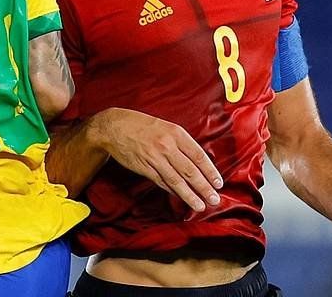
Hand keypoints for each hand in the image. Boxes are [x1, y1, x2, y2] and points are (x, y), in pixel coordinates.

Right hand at [89, 107, 223, 211]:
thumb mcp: (165, 126)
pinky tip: (181, 197)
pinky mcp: (144, 168)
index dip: (210, 172)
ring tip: (201, 206)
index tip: (219, 183)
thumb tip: (197, 162)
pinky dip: (172, 191)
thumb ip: (180, 142)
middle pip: (190, 171)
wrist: (112, 126)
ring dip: (190, 195)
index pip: (199, 156)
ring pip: (177, 180)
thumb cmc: (140, 125)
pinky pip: (162, 182)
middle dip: (204, 187)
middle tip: (215, 199)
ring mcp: (155, 158)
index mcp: (175, 133)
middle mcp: (166, 146)